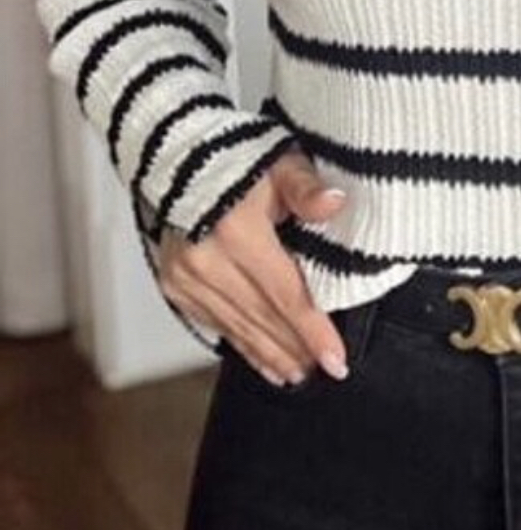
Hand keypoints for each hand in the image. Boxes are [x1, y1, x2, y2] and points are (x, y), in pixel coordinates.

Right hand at [157, 149, 350, 385]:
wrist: (178, 155)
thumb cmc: (236, 160)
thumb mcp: (278, 163)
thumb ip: (306, 187)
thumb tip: (333, 203)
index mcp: (236, 232)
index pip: (286, 294)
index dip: (313, 331)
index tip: (337, 360)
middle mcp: (206, 261)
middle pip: (263, 318)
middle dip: (297, 349)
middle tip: (326, 371)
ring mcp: (186, 277)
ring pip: (239, 328)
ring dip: (272, 355)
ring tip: (299, 374)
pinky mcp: (175, 286)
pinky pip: (216, 325)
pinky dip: (243, 346)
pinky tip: (265, 363)